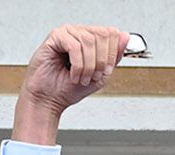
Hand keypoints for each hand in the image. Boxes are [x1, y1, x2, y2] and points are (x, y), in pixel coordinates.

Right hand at [15, 23, 130, 137]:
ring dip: (88, 66)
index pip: (111, 33)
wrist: (49, 101)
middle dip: (101, 61)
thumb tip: (126, 37)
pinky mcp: (55, 37)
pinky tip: (73, 74)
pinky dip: (77, 65)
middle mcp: (79, 33)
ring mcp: (67, 33)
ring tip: (81, 78)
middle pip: (102, 35)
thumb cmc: (67, 89)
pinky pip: (74, 45)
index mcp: (90, 39)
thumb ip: (114, 56)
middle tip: (93, 76)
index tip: (105, 72)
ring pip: (89, 41)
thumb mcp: (100, 75)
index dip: (112, 55)